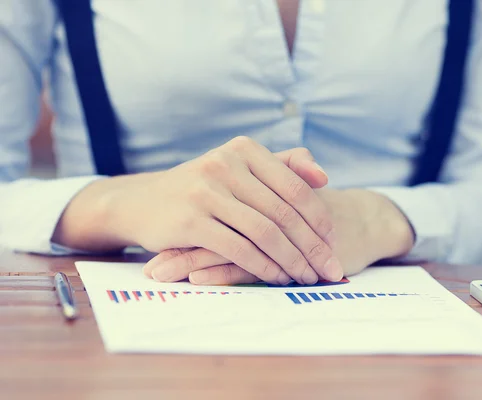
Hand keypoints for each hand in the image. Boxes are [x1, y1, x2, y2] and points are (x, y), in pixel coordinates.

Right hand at [143, 188, 414, 284]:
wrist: (140, 203)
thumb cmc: (199, 189)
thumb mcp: (237, 168)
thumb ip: (282, 167)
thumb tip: (324, 176)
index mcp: (244, 150)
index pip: (295, 186)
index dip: (319, 218)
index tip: (333, 243)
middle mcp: (227, 164)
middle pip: (284, 212)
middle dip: (312, 246)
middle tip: (330, 269)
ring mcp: (206, 191)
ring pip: (265, 232)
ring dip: (292, 260)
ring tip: (308, 278)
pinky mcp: (190, 221)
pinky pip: (239, 248)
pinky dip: (263, 266)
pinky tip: (277, 278)